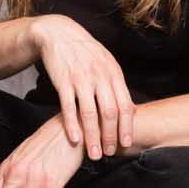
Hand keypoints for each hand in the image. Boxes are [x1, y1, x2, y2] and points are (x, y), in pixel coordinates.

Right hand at [31, 14, 136, 158]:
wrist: (59, 33)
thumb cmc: (85, 52)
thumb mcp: (106, 64)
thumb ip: (117, 86)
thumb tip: (130, 110)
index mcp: (114, 74)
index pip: (125, 105)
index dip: (126, 127)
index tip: (126, 144)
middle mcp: (100, 77)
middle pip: (110, 112)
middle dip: (111, 136)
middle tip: (109, 153)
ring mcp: (81, 79)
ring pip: (90, 113)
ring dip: (93, 137)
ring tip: (94, 154)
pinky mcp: (63, 81)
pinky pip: (68, 107)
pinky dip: (72, 125)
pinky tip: (75, 140)